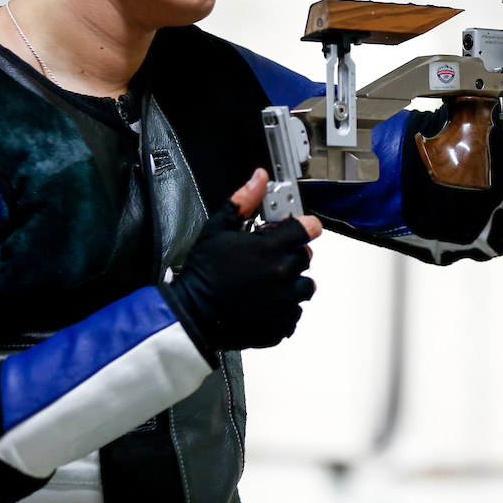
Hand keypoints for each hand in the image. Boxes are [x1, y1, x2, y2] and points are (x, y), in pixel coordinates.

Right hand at [164, 169, 321, 351]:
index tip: (300, 229)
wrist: (194, 313)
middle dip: (291, 255)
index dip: (305, 227)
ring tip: (270, 284)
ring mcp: (284, 300)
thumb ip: (243, 201)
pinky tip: (265, 303)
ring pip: (305, 287)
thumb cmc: (203, 272)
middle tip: (269, 260)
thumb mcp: (217, 228)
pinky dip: (285, 309)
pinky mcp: (281, 323)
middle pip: (306, 257)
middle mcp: (283, 273)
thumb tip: (260, 178)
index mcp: (271, 248)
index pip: (308, 229)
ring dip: (292, 283)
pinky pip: (295, 313)